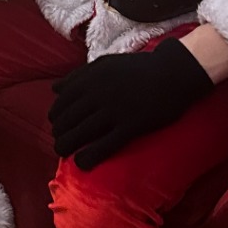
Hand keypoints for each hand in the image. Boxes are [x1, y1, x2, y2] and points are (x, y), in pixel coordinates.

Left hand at [49, 36, 215, 170]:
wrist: (173, 73)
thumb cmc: (139, 69)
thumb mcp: (106, 64)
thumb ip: (79, 75)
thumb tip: (54, 89)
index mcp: (92, 77)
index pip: (62, 101)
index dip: (56, 115)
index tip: (56, 124)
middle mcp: (99, 93)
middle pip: (68, 119)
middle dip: (59, 133)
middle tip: (60, 141)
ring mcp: (115, 110)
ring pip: (81, 133)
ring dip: (66, 146)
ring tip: (63, 153)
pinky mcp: (131, 126)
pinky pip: (104, 145)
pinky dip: (89, 157)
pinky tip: (82, 163)